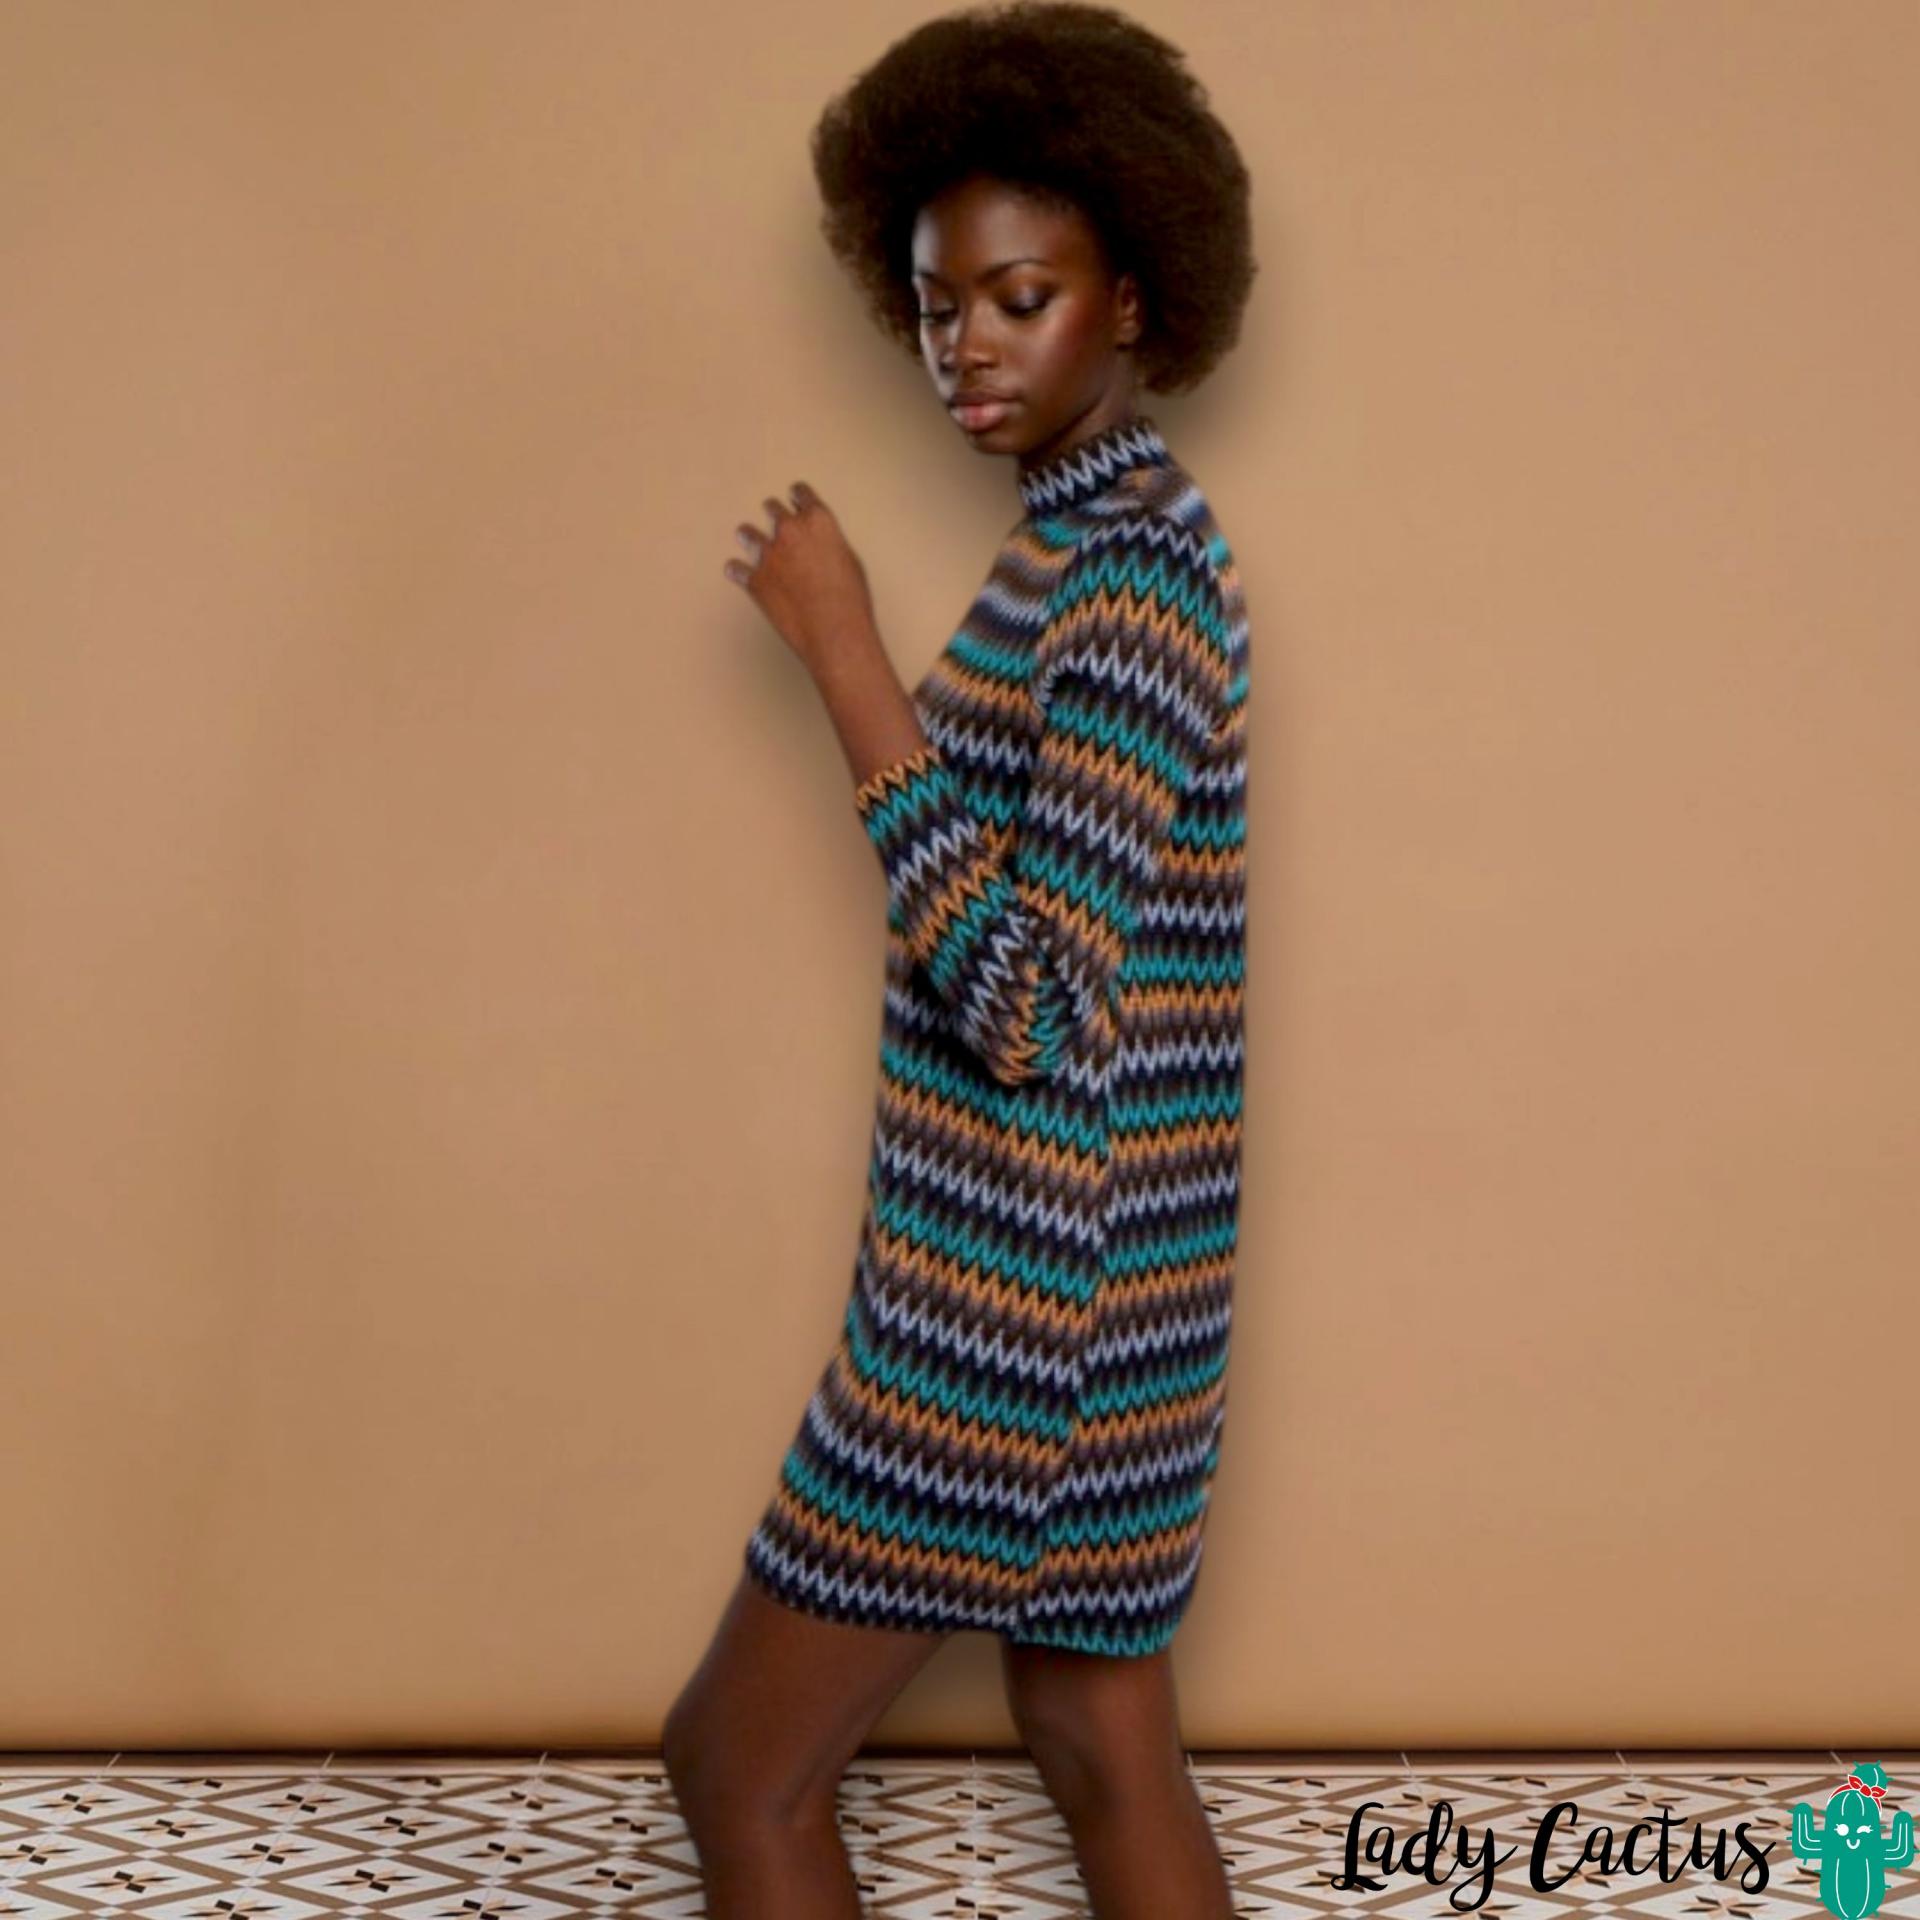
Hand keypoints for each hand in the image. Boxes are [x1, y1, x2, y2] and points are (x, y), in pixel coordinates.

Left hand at [722, 480, 877, 673]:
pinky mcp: (754, 580)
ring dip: (749, 536)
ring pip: (746, 532)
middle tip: (776, 525)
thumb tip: (821, 546)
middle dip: (775, 516)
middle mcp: (789, 530)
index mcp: (818, 521)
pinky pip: (735, 569)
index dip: (797, 497)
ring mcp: (768, 554)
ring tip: (749, 540)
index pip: (800, 493)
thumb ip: (830, 544)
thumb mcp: (850, 561)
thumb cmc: (851, 600)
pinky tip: (739, 573)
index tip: (794, 499)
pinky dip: (738, 571)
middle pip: (772, 508)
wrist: (835, 632)